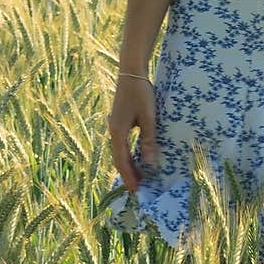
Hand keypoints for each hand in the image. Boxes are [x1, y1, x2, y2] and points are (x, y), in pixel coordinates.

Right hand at [107, 75, 157, 192]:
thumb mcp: (148, 116)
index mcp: (118, 132)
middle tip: (138, 189)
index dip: (129, 176)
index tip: (136, 191)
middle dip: (128, 174)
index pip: (122, 161)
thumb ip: (149, 139)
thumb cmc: (141, 93)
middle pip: (118, 159)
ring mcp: (115, 126)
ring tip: (139, 178)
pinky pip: (122, 144)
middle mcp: (113, 131)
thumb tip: (150, 163)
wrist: (131, 73)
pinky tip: (137, 158)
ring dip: (128, 165)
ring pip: (120, 152)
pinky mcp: (119, 122)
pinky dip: (128, 155)